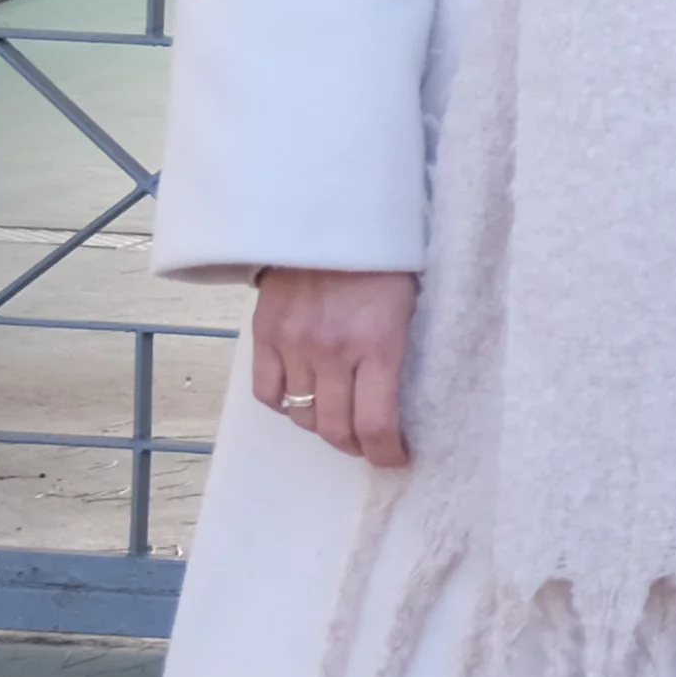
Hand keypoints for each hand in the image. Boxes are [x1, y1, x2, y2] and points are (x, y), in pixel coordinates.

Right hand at [247, 269, 418, 467]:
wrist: (331, 218)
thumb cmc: (385, 260)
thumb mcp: (411, 305)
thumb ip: (400, 352)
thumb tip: (403, 399)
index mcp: (378, 344)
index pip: (376, 423)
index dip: (386, 453)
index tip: (396, 458)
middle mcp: (332, 351)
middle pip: (334, 428)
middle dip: (355, 445)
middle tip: (368, 444)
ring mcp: (293, 344)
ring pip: (300, 415)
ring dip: (321, 426)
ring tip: (336, 419)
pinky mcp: (264, 334)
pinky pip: (266, 392)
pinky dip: (284, 405)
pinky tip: (301, 398)